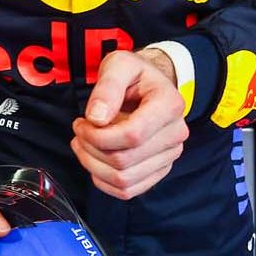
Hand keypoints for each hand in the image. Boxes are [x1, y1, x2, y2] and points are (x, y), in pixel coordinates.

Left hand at [71, 49, 189, 199]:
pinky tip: (95, 161)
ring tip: (83, 144)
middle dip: (91, 149)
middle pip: (125, 161)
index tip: (81, 122)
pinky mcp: (159, 170)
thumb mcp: (119, 64)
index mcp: (170, 105)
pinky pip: (129, 191)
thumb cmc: (134, 75)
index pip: (133, 135)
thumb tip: (96, 118)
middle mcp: (176, 134)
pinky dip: (104, 181)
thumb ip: (108, 86)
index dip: (99, 135)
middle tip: (79, 131)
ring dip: (94, 166)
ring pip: (124, 180)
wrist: (151, 86)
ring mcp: (170, 155)